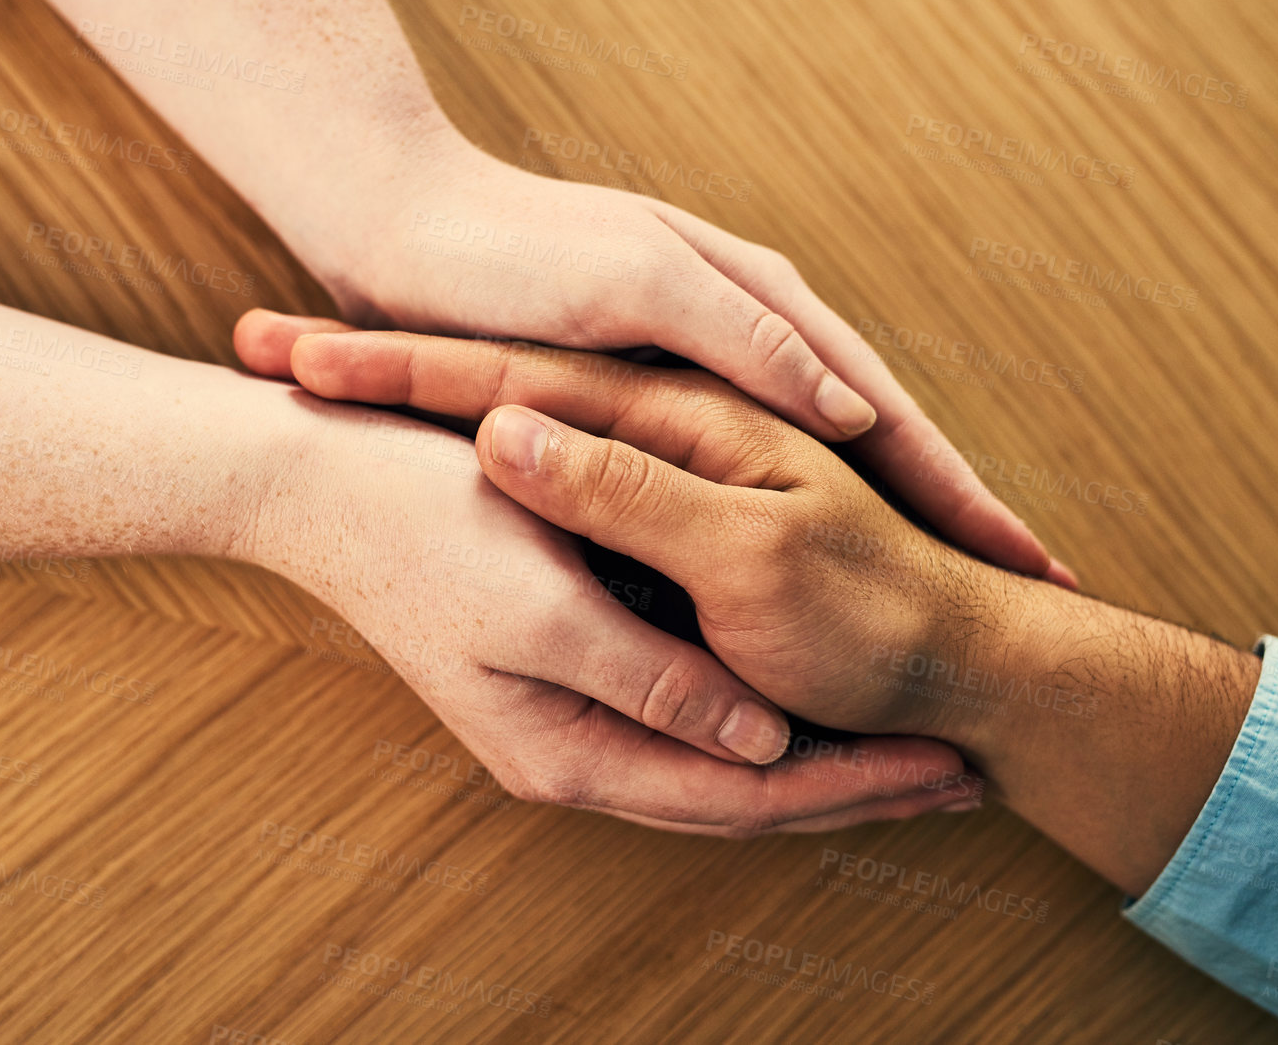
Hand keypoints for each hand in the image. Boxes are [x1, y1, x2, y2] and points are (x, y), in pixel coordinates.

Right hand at [237, 370, 981, 835]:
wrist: (317, 481)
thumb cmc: (426, 526)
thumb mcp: (548, 604)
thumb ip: (655, 677)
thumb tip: (756, 741)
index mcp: (562, 747)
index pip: (740, 796)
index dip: (851, 787)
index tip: (953, 767)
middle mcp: (566, 749)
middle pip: (736, 793)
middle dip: (849, 786)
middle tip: (961, 773)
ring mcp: (562, 711)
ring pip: (716, 759)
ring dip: (813, 756)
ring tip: (911, 748)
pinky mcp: (560, 663)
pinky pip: (683, 713)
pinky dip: (758, 715)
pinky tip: (811, 698)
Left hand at [304, 141, 1072, 587]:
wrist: (398, 227)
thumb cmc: (512, 256)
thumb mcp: (638, 286)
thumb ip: (743, 339)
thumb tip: (852, 410)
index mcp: (754, 309)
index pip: (884, 411)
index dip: (956, 489)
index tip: (1027, 567)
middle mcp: (740, 338)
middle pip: (870, 434)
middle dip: (946, 506)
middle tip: (1021, 584)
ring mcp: (694, 364)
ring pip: (811, 458)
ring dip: (881, 513)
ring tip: (938, 590)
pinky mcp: (639, 390)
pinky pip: (733, 468)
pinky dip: (780, 517)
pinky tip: (793, 564)